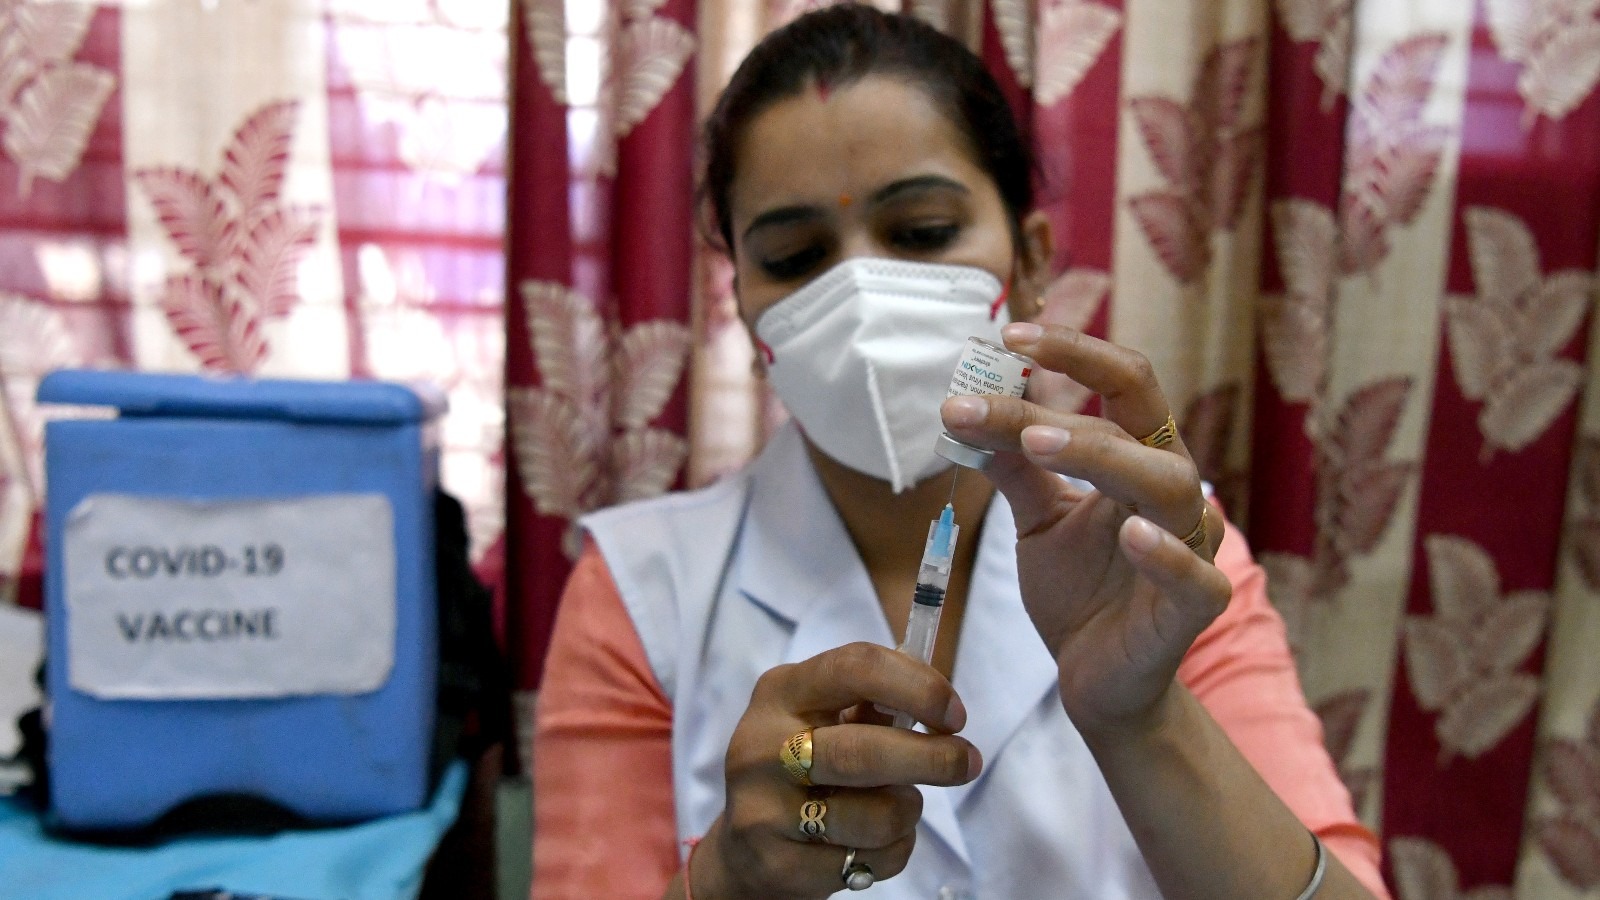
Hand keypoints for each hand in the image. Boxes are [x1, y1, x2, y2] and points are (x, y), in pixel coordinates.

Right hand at [693, 643, 979, 899]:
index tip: (955, 714)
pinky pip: (867, 862)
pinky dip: (891, 853)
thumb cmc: (805, 769)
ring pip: (874, 816)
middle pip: (864, 752)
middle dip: (933, 758)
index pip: (855, 668)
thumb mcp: (822, 719)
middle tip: (968, 762)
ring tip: (899, 807)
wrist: (745, 848)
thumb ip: (872, 705)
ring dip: (908, 812)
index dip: (918, 687)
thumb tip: (941, 705)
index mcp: (781, 692)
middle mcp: (761, 745)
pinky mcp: (775, 864)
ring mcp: (762, 808)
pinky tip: (873, 844)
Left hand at [939, 322, 1231, 735]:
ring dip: (1102, 456)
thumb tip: (966, 409)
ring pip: (1167, 484)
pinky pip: (1197, 576)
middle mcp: (1172, 491)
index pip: (1125, 383)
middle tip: (981, 403)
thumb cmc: (1079, 592)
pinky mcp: (1195, 609)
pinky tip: (1130, 535)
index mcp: (1140, 459)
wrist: (1098, 683)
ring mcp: (1190, 548)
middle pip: (1138, 420)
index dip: (1074, 352)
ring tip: (1037, 441)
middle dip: (1059, 403)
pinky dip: (1167, 554)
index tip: (1008, 337)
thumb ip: (1012, 467)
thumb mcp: (1037, 520)